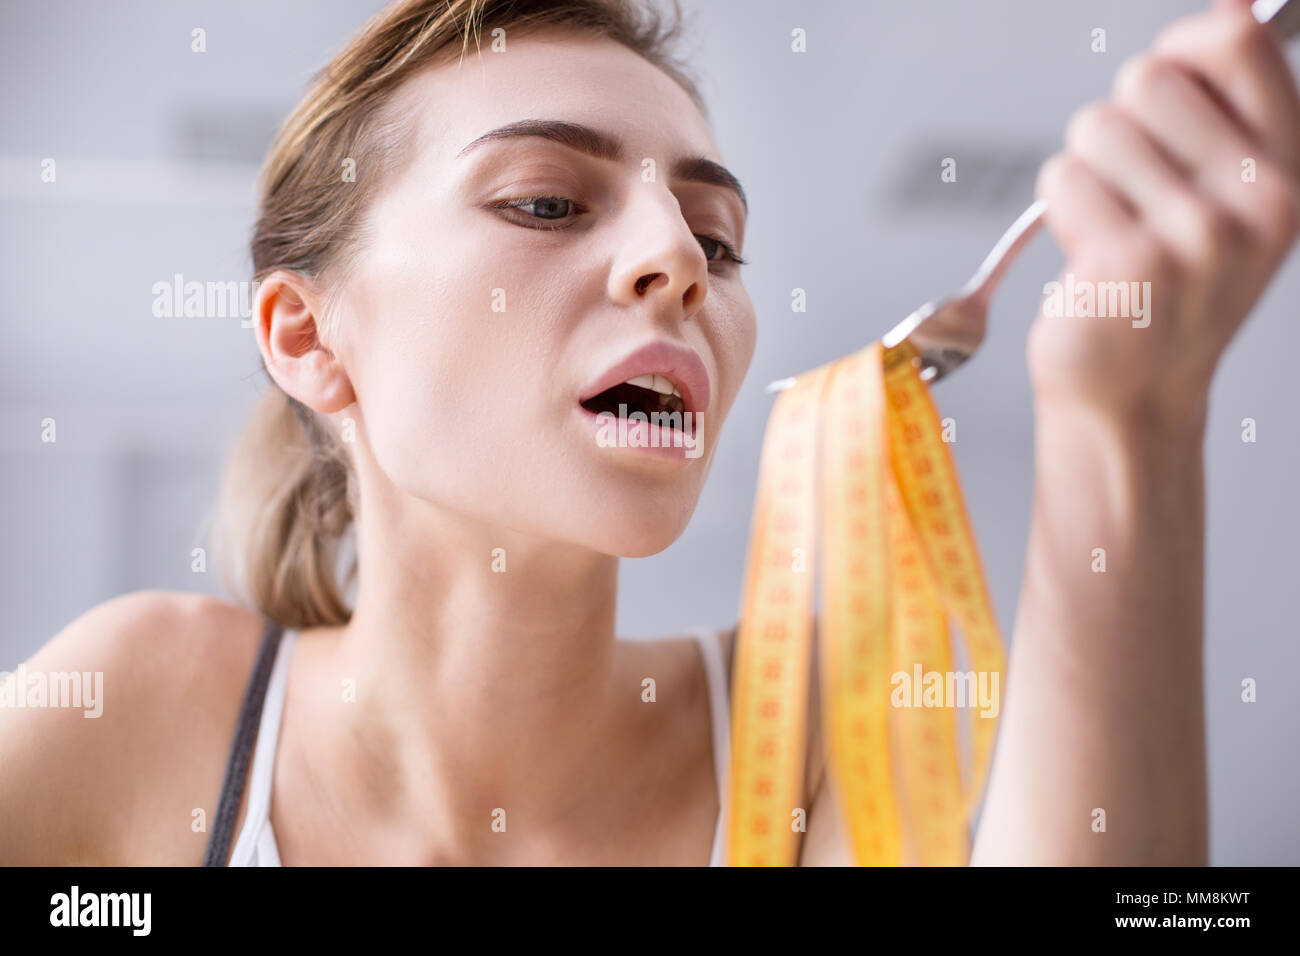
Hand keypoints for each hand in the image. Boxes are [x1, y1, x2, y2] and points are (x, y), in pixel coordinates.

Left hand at [1027, 0, 1299, 428]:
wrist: (1134, 396)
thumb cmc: (1168, 290)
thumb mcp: (1225, 193)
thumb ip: (1227, 101)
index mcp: (1289, 168)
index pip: (1237, 40)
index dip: (1178, 48)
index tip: (1159, 92)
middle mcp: (1256, 199)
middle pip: (1146, 78)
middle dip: (1117, 125)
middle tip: (1130, 191)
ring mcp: (1196, 234)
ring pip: (1094, 128)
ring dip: (1082, 172)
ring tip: (1109, 228)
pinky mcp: (1129, 263)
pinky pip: (1062, 179)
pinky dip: (1059, 211)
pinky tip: (1088, 257)